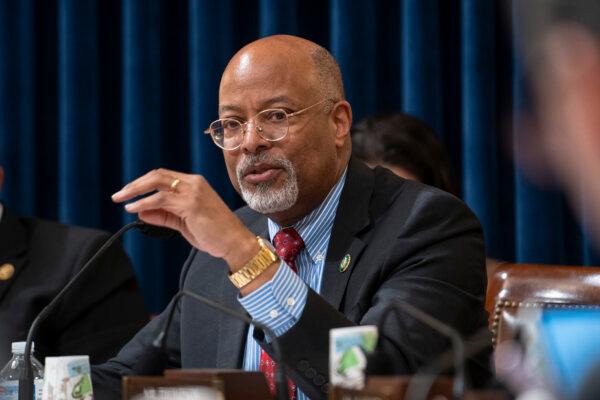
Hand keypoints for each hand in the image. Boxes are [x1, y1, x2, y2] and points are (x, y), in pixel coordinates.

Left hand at [111, 168, 256, 268]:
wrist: (234, 242)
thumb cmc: (214, 233)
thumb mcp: (184, 222)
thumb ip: (164, 215)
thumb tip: (140, 211)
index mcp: (195, 184)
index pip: (163, 176)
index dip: (144, 183)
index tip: (129, 193)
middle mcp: (194, 183)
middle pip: (158, 175)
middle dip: (135, 184)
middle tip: (119, 194)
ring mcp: (193, 192)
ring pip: (157, 183)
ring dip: (135, 191)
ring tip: (121, 199)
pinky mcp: (191, 204)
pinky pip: (161, 200)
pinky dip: (144, 203)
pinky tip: (134, 208)